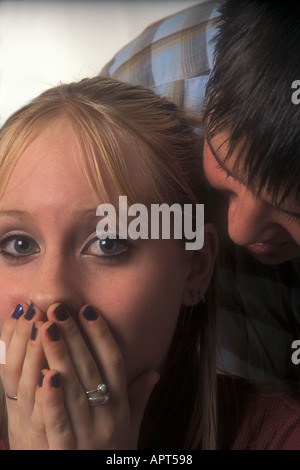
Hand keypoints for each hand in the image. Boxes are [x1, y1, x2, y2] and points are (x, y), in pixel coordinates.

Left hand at [0, 303, 158, 448]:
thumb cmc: (113, 456)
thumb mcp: (130, 430)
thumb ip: (139, 400)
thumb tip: (155, 372)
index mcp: (120, 408)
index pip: (113, 363)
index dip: (101, 335)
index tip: (87, 310)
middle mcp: (107, 418)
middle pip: (91, 369)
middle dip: (74, 336)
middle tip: (59, 308)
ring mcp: (88, 436)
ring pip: (74, 390)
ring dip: (60, 356)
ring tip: (46, 328)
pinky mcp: (66, 453)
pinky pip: (60, 423)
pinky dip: (53, 399)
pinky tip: (45, 375)